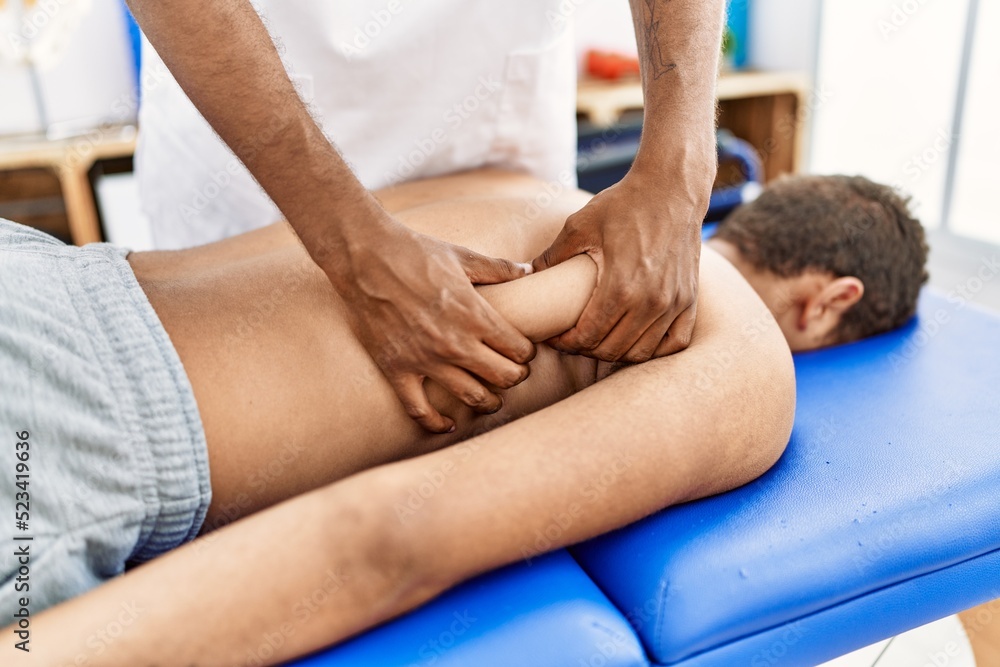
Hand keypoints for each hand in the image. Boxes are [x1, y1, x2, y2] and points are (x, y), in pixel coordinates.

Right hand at [330, 217, 535, 432]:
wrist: (365, 259)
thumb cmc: (414, 253)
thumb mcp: (462, 256)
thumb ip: (498, 268)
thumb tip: (528, 270)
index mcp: (474, 315)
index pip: (518, 349)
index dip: (527, 353)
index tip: (524, 351)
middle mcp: (454, 343)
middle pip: (502, 377)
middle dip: (516, 377)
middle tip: (515, 373)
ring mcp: (425, 360)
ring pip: (470, 396)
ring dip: (488, 402)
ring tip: (492, 400)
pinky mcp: (397, 370)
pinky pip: (419, 409)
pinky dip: (435, 422)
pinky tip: (447, 423)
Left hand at [531, 165, 708, 362]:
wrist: (671, 188)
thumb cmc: (623, 205)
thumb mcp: (578, 226)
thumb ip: (551, 256)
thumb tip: (526, 276)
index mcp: (621, 288)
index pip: (588, 337)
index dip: (566, 343)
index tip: (555, 337)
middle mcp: (651, 302)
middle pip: (612, 350)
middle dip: (587, 350)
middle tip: (573, 339)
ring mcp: (673, 303)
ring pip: (641, 353)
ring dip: (617, 352)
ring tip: (601, 339)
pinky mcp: (690, 299)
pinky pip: (675, 342)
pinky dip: (655, 349)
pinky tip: (636, 339)